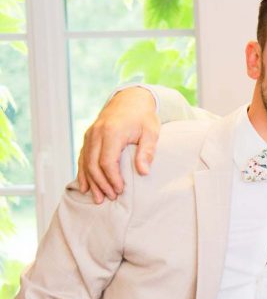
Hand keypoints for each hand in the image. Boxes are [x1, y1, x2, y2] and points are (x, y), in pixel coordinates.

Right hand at [76, 87, 159, 202]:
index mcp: (112, 132)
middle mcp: (97, 133)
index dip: (112, 178)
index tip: (120, 190)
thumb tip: (144, 172)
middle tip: (111, 198)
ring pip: (85, 162)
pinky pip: (82, 157)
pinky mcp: (89, 137)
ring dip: (90, 181)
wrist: (131, 99)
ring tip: (98, 198)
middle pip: (93, 164)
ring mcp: (90, 135)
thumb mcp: (151, 132)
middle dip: (101, 183)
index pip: (107, 161)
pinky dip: (83, 172)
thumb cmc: (143, 117)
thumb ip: (147, 151)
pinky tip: (85, 186)